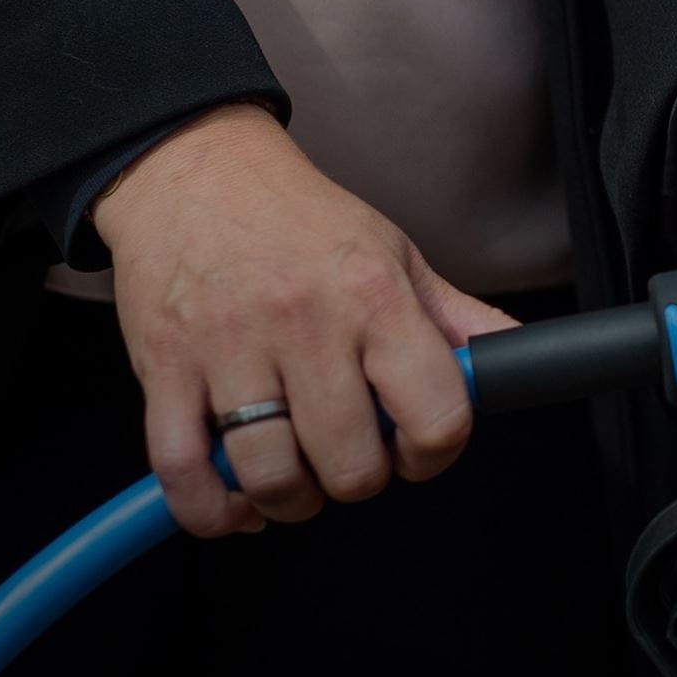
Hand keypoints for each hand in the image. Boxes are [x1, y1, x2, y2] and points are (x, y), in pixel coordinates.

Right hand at [94, 103, 515, 536]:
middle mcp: (304, 323)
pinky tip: (232, 500)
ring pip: (271, 477)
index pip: (437, 416)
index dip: (433, 453)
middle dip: (356, 479)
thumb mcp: (394, 253)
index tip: (413, 447)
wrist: (192, 167)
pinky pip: (181, 471)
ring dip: (287, 500)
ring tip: (291, 474)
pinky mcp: (164, 367)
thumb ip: (455, 319)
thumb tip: (513, 363)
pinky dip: (209, 509)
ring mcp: (228, 348)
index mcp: (374, 297)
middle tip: (345, 453)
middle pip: (351, 466)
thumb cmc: (296, 217)